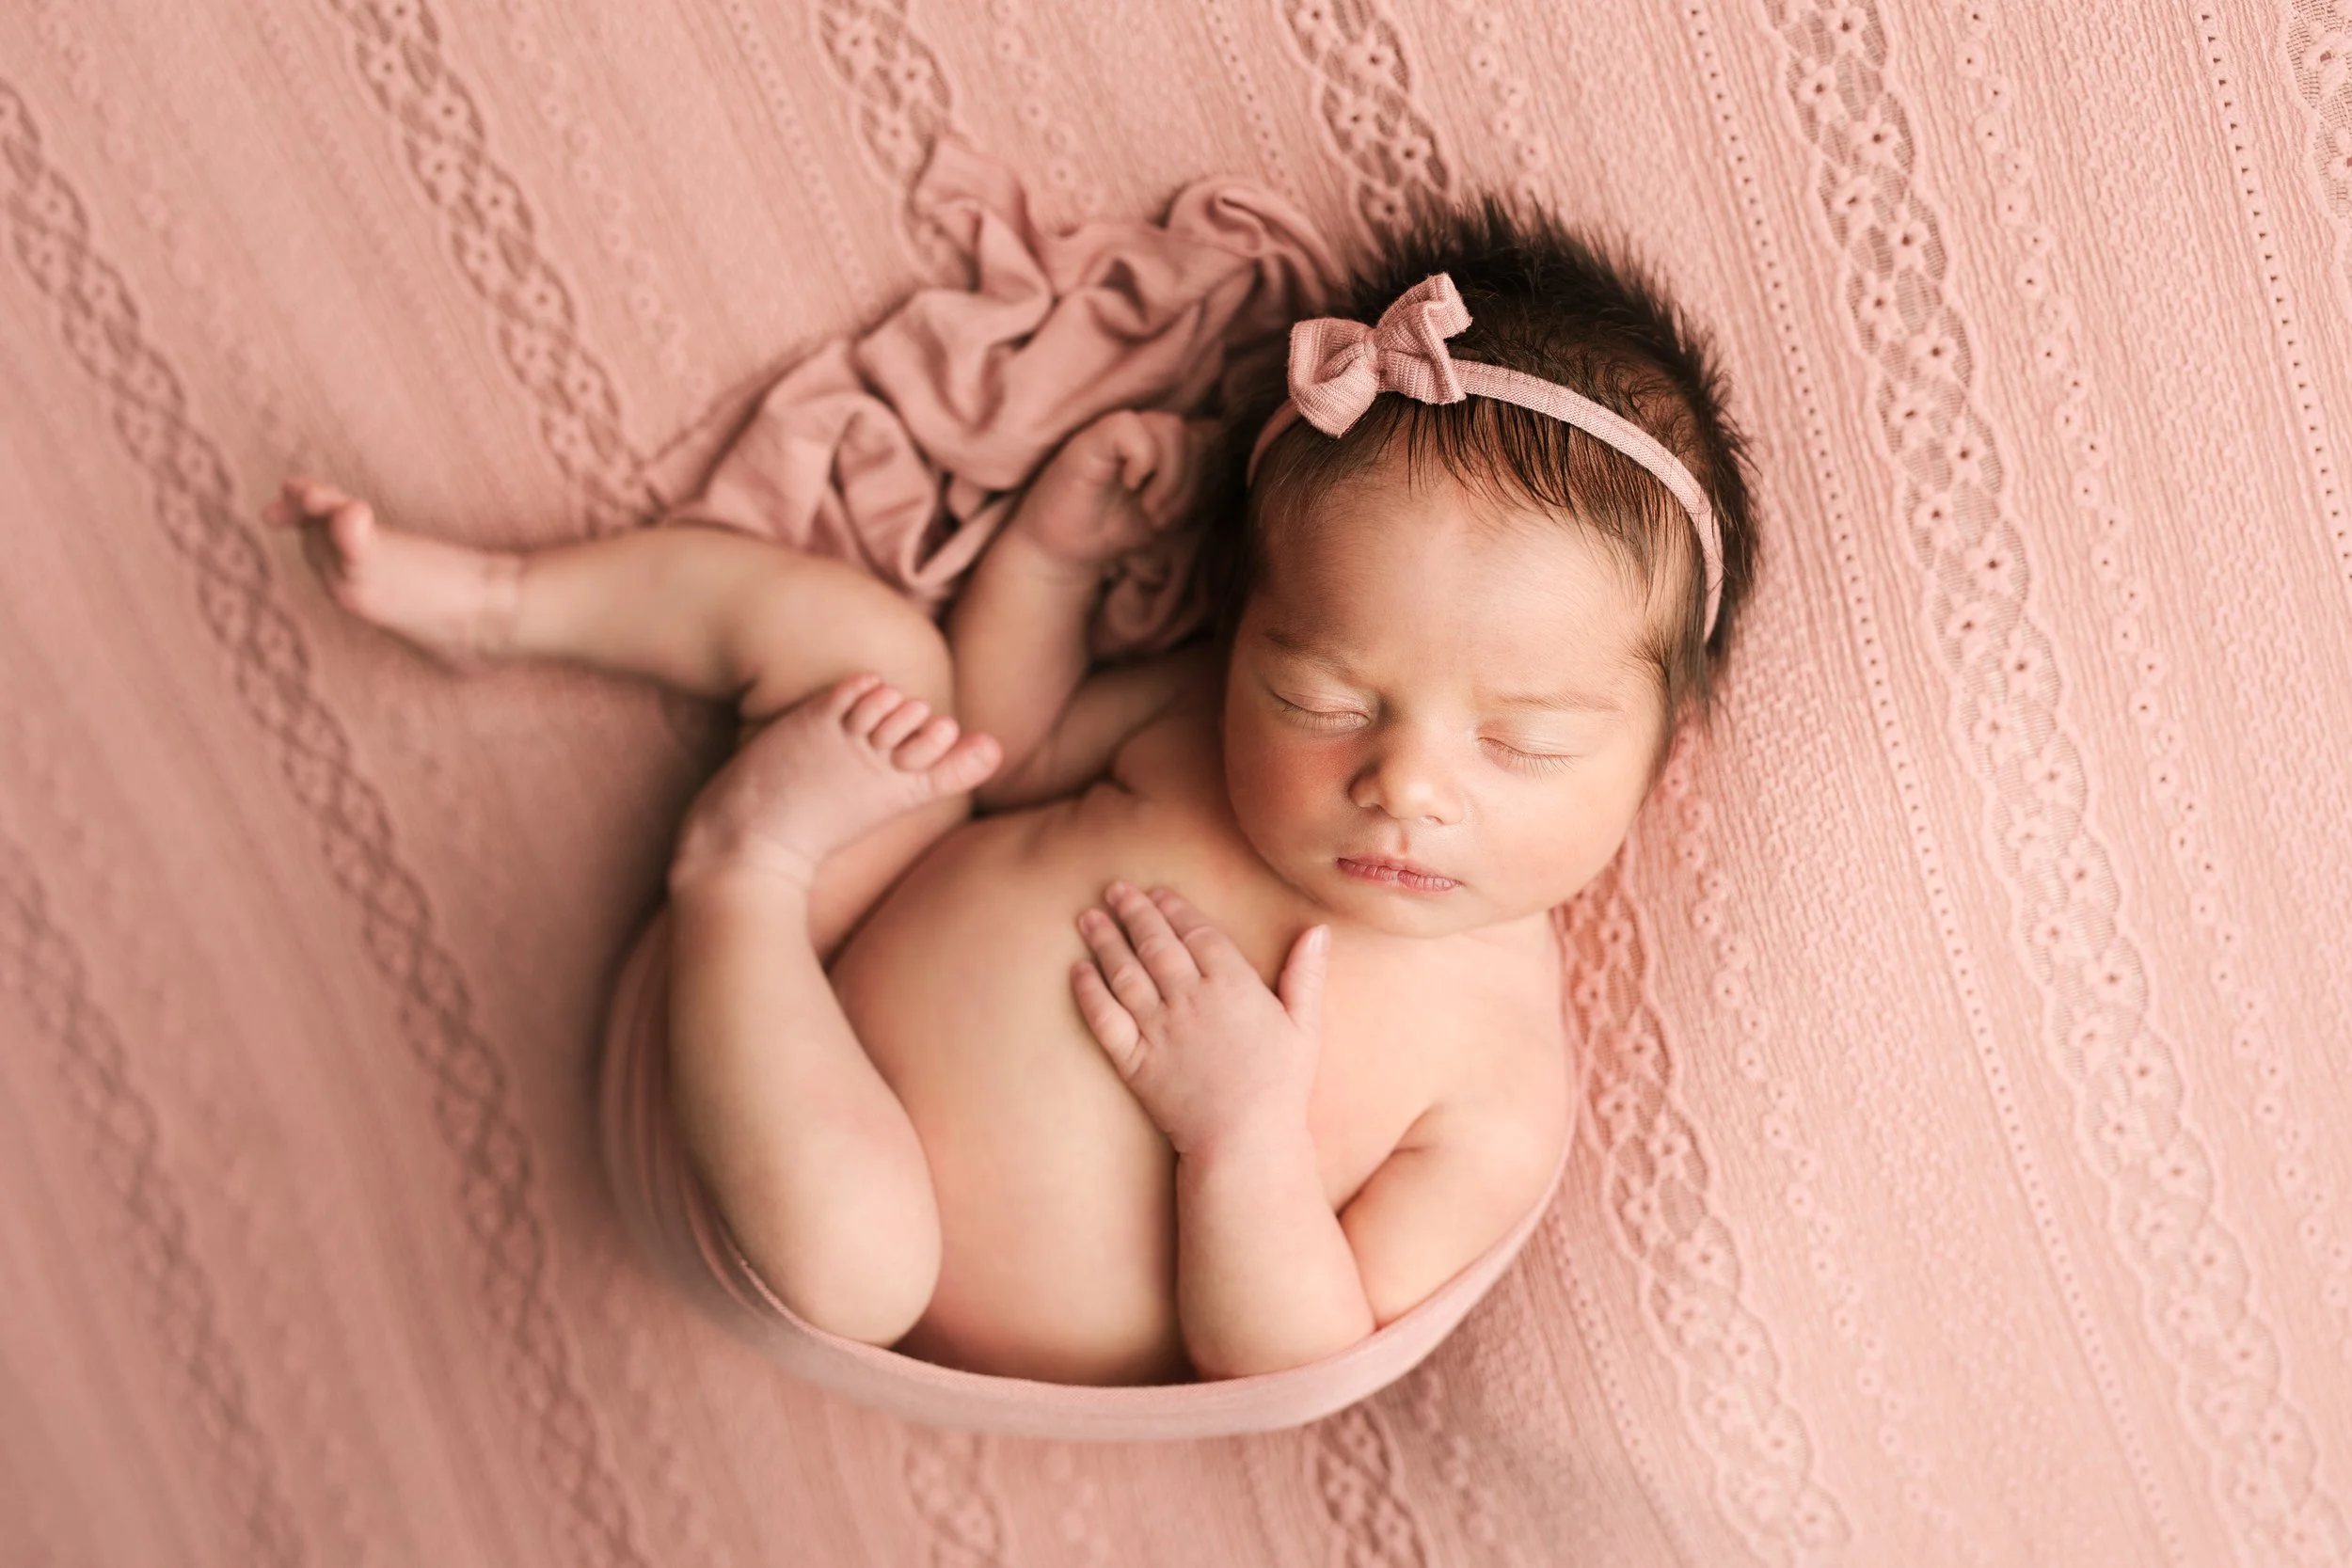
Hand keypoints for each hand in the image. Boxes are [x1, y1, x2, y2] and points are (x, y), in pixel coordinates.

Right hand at [1012, 410, 1201, 571]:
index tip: (1186, 514)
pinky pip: (1134, 430)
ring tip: (1149, 511)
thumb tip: (1234, 473)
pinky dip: (1142, 461)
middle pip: (1198, 435)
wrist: (1063, 549)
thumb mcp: (1170, 514)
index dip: (1209, 475)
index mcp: (1167, 444)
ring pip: (1173, 430)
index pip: (1213, 437)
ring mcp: (1118, 430)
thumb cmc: (1114, 528)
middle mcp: (1145, 430)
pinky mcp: (1092, 437)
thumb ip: (1200, 489)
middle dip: (1191, 486)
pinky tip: (1128, 484)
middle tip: (1164, 519)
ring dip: (1170, 480)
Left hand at [1070, 881, 1328, 1156]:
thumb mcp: (1305, 1027)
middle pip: (1156, 943)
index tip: (1156, 891)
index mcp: (1233, 986)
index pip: (1197, 933)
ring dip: (1105, 941)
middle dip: (1133, 912)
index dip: (1174, 908)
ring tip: (1089, 917)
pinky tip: (1077, 971)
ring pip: (1125, 973)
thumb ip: (1305, 976)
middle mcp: (1191, 999)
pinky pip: (1106, 1019)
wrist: (1245, 1143)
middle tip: (1115, 889)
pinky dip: (1089, 992)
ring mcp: (1159, 1029)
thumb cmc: (1281, 1088)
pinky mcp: (1135, 1061)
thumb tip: (1318, 931)